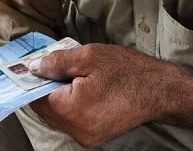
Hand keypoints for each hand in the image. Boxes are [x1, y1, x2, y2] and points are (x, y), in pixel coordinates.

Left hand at [29, 44, 171, 146]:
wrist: (160, 91)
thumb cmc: (127, 70)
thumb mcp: (89, 56)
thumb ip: (56, 63)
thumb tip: (33, 68)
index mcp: (72, 110)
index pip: (36, 97)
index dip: (33, 80)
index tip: (32, 65)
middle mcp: (77, 130)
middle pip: (45, 109)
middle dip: (45, 88)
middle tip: (54, 67)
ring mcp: (86, 137)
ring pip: (57, 116)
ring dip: (57, 97)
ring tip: (72, 76)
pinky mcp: (94, 137)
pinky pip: (71, 121)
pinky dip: (70, 106)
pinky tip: (81, 89)